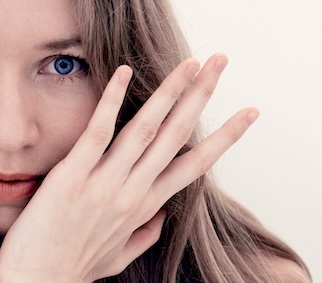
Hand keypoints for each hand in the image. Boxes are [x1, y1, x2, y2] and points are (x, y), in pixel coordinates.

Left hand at [0, 54, 257, 281]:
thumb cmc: (72, 269)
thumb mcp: (117, 257)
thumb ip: (144, 235)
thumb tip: (162, 217)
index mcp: (145, 207)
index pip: (195, 164)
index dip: (225, 136)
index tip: (249, 112)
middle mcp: (132, 192)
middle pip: (177, 135)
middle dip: (202, 95)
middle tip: (222, 61)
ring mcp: (104, 184)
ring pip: (146, 129)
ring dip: (171, 91)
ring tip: (192, 61)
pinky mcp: (71, 178)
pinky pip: (97, 132)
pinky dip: (112, 100)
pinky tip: (124, 71)